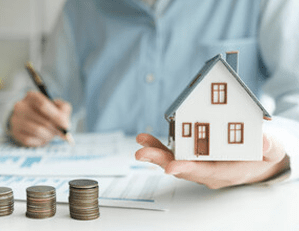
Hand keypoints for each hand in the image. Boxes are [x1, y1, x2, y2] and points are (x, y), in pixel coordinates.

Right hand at [9, 91, 71, 146]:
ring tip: (52, 134)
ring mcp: (16, 119)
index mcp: (31, 96)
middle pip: (43, 120)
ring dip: (49, 135)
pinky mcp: (15, 132)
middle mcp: (20, 106)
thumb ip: (64, 110)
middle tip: (62, 133)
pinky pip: (30, 139)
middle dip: (56, 129)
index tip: (66, 125)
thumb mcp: (58, 107)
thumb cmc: (48, 112)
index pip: (43, 105)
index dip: (57, 116)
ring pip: (38, 130)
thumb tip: (64, 123)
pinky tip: (42, 137)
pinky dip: (40, 140)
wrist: (32, 120)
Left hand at [135, 133, 289, 188]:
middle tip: (142, 153)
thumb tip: (264, 142)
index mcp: (226, 172)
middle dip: (161, 160)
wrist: (257, 161)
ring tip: (141, 142)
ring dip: (156, 152)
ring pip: (175, 160)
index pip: (205, 172)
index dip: (187, 168)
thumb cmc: (262, 156)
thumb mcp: (271, 151)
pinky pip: (175, 153)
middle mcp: (208, 171)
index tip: (171, 166)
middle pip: (182, 168)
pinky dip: (161, 146)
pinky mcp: (194, 156)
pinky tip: (147, 139)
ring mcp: (199, 164)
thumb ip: (268, 148)